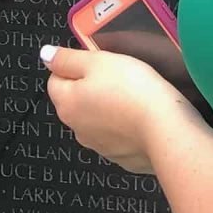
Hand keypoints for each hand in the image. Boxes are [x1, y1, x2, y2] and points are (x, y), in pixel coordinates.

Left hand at [42, 45, 198, 175]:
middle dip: (92, 86)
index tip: (96, 60)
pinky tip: (141, 115)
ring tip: (132, 94)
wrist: (165, 129)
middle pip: (76, 100)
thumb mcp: (97, 61)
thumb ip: (68, 58)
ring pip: (97, 118)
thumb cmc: (132, 90)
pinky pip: (118, 135)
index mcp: (67, 104)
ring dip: (108, 106)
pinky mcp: (121, 157)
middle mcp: (77, 129)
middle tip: (116, 74)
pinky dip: (125, 125)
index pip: (56, 78)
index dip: (75, 64)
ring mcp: (99, 146)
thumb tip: (46, 55)